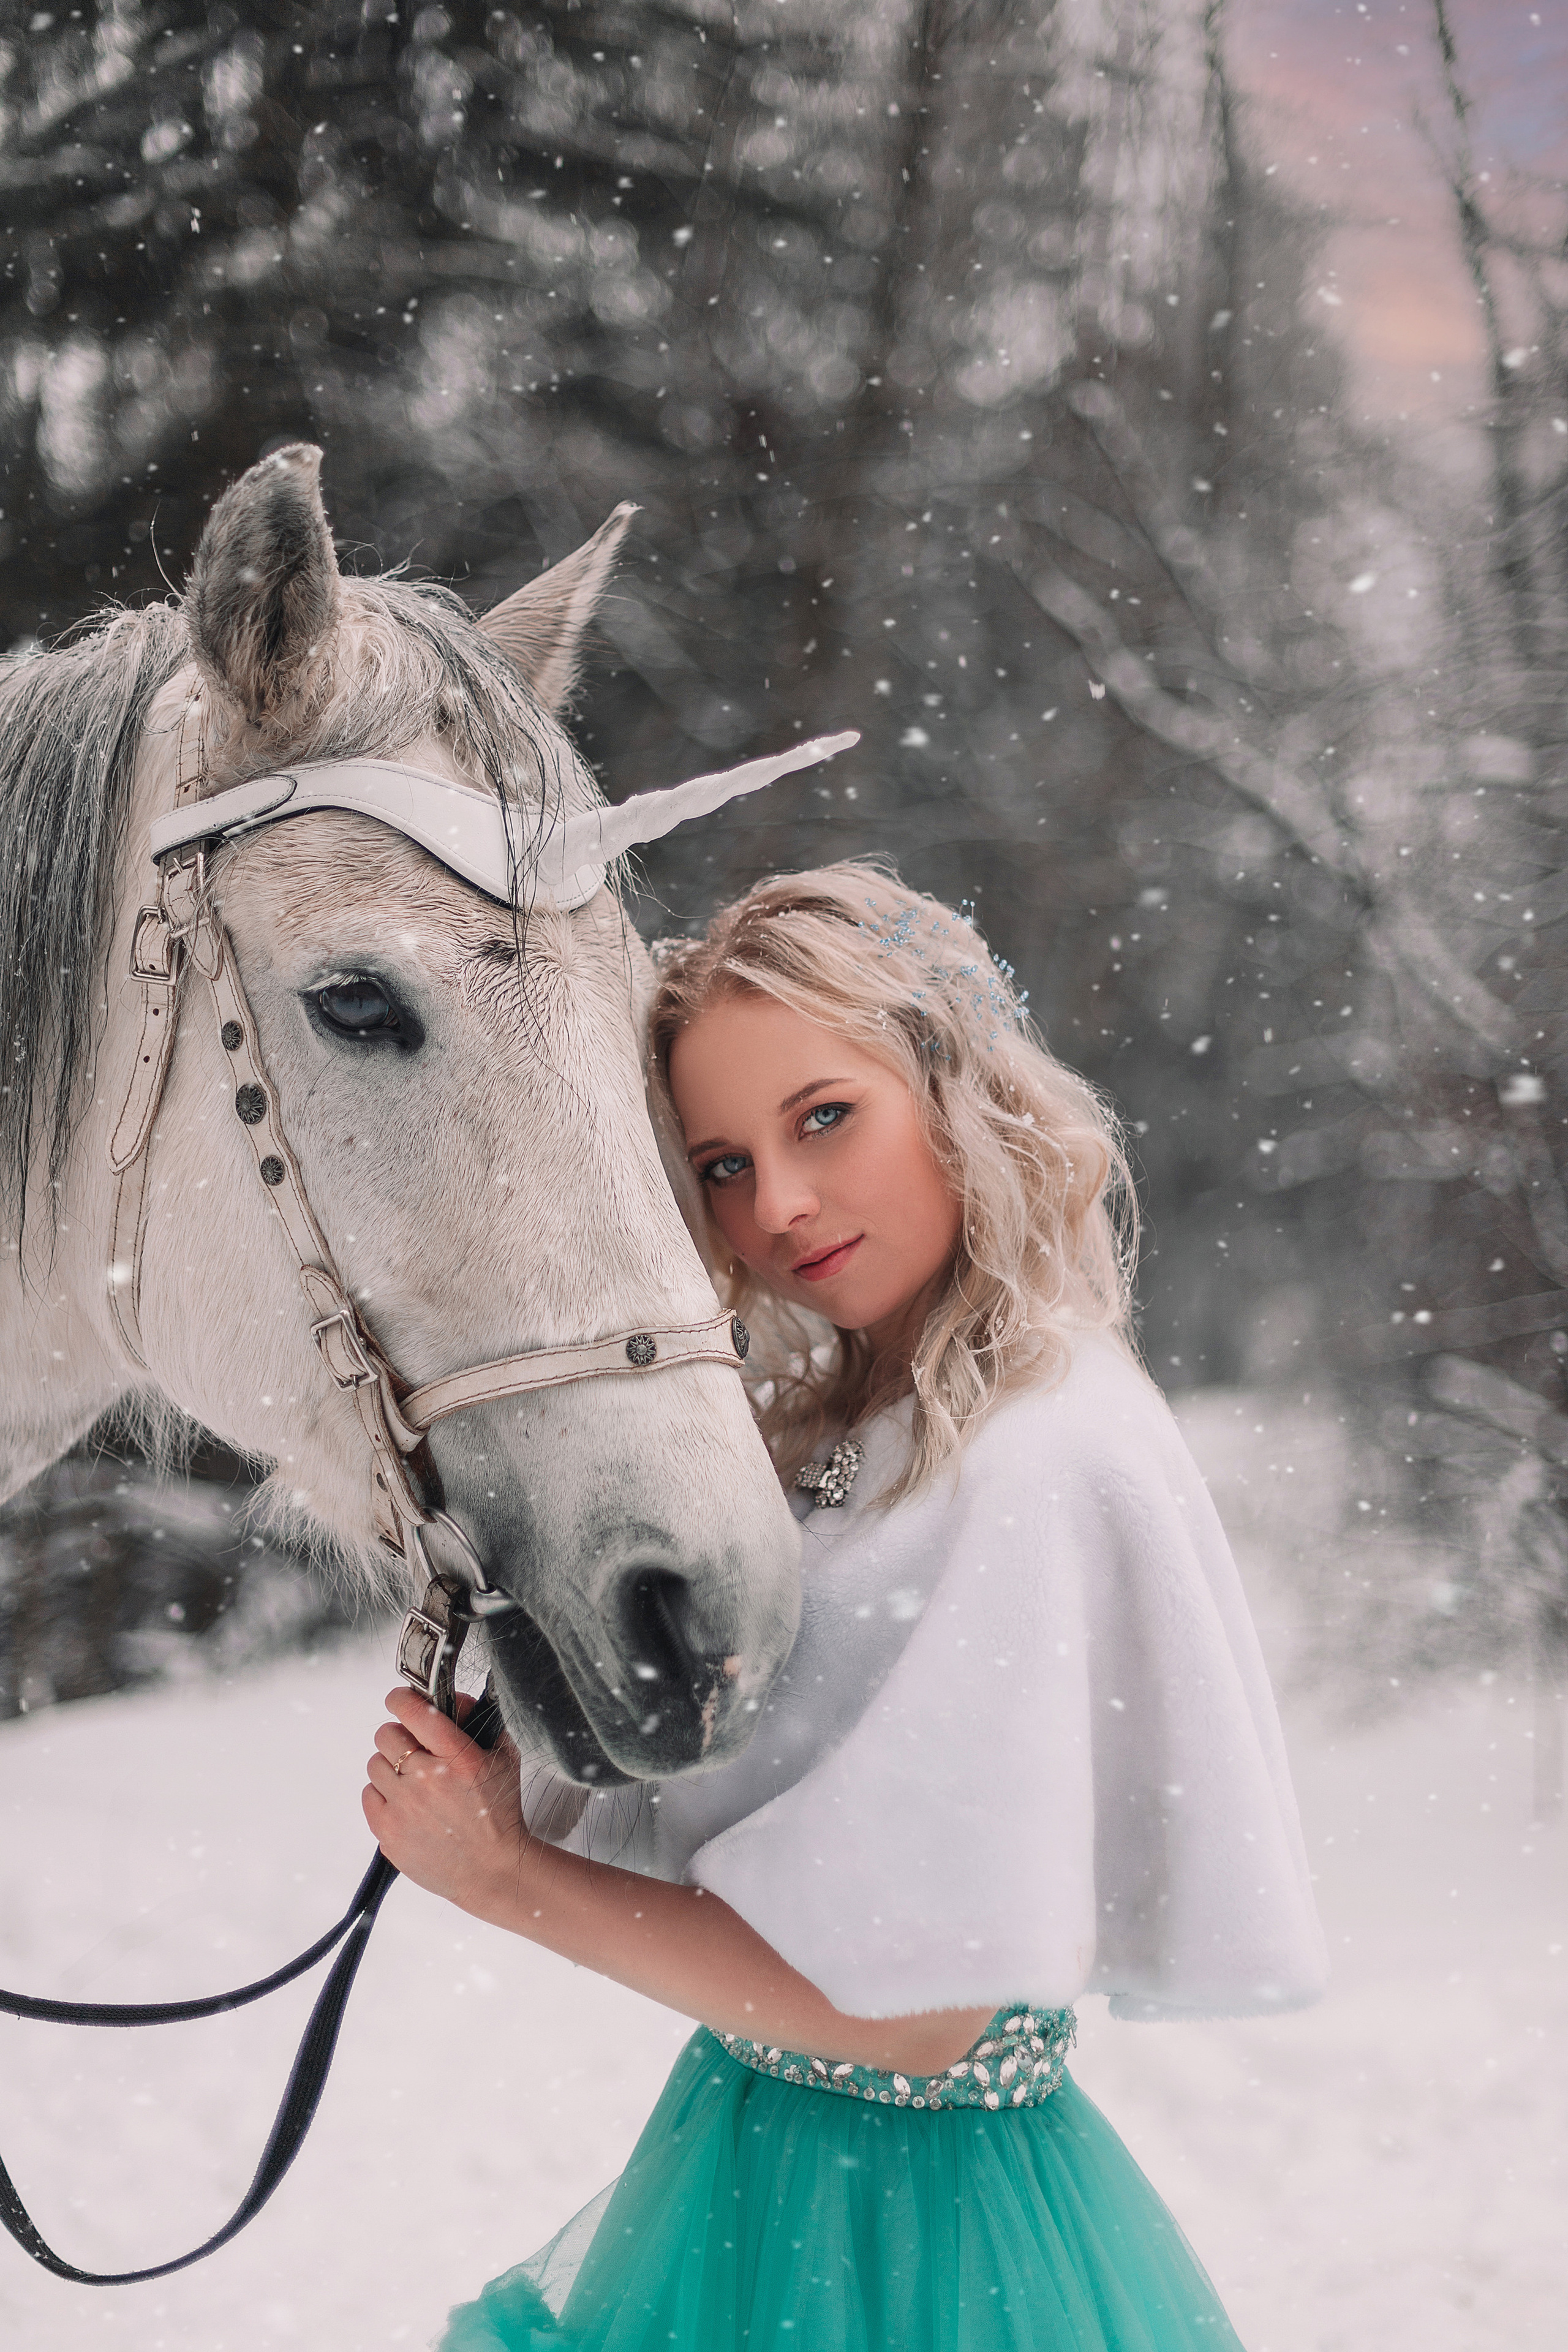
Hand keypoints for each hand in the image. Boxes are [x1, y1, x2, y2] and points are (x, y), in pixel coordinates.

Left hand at [363, 1688, 529, 1916]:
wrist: (492, 1870)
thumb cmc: (500, 1814)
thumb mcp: (505, 1758)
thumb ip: (481, 1723)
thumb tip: (454, 1700)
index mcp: (457, 1757)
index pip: (415, 1710)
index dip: (402, 1698)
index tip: (401, 1699)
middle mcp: (426, 1779)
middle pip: (386, 1734)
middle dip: (399, 1736)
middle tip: (413, 1748)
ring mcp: (403, 1807)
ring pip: (374, 1763)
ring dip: (391, 1766)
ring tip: (411, 1780)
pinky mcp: (387, 1832)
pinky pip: (368, 1794)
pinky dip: (382, 1794)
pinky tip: (404, 1802)